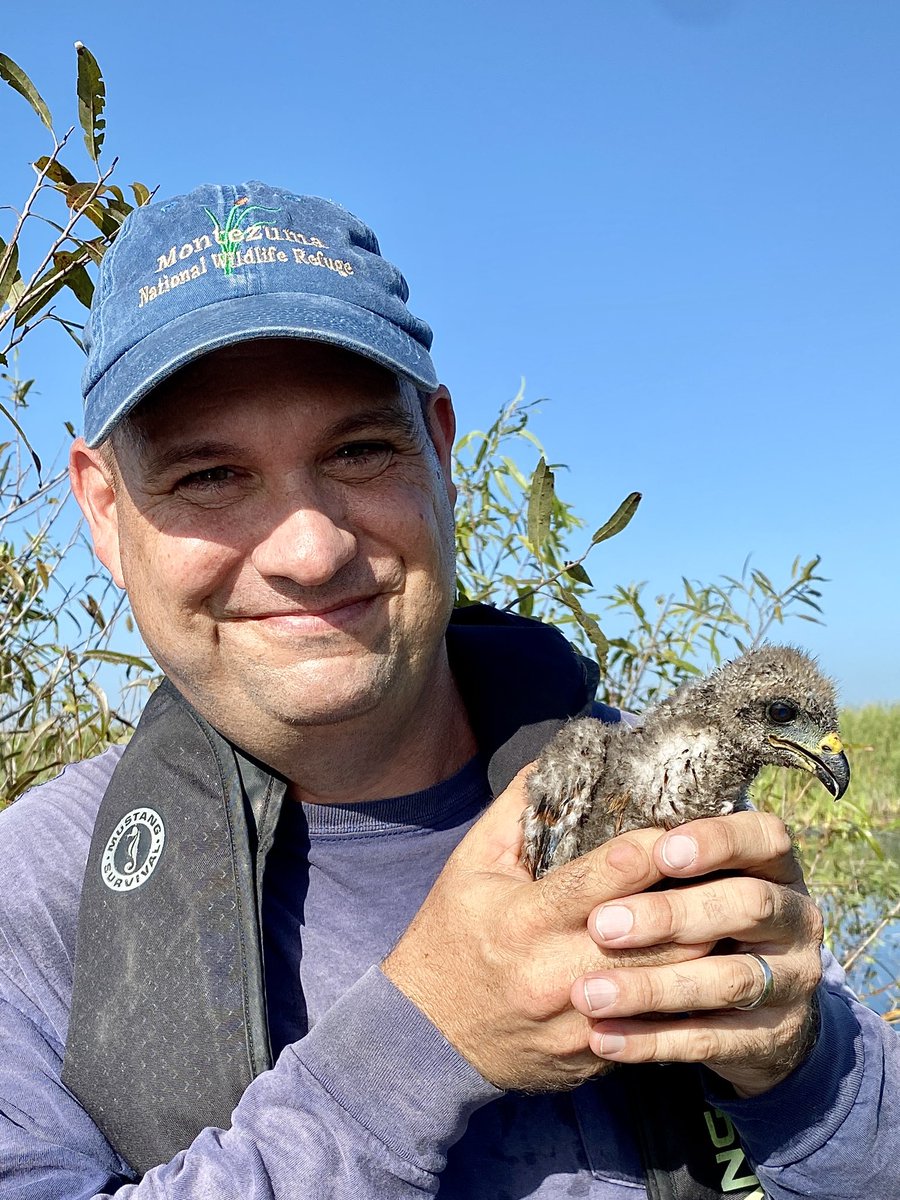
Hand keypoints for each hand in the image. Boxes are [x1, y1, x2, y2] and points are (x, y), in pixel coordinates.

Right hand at [382, 770, 711, 1090]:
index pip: (603, 877)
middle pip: (652, 935)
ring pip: (667, 984)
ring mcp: (579, 1022)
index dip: (651, 849)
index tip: (683, 827)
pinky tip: (709, 967)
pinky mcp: (594, 1055)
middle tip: (726, 869)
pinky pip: (656, 1028)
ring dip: (703, 946)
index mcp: (525, 918)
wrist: (428, 1036)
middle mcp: (555, 973)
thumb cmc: (452, 934)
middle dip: (694, 899)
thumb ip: (517, 810)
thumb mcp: (472, 864)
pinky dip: (685, 996)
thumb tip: (561, 759)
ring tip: (731, 912)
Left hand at [571, 810, 824, 1096]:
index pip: (763, 836)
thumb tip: (558, 774)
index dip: (716, 841)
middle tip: (602, 925)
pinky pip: (713, 1040)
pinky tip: (604, 1036)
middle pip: (748, 905)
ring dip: (655, 986)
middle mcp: (795, 915)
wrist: (755, 1009)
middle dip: (673, 914)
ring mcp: (793, 980)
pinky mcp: (772, 1037)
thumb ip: (641, 831)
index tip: (660, 850)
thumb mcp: (686, 869)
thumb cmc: (696, 910)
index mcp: (772, 862)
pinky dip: (656, 1040)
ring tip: (590, 992)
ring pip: (730, 980)